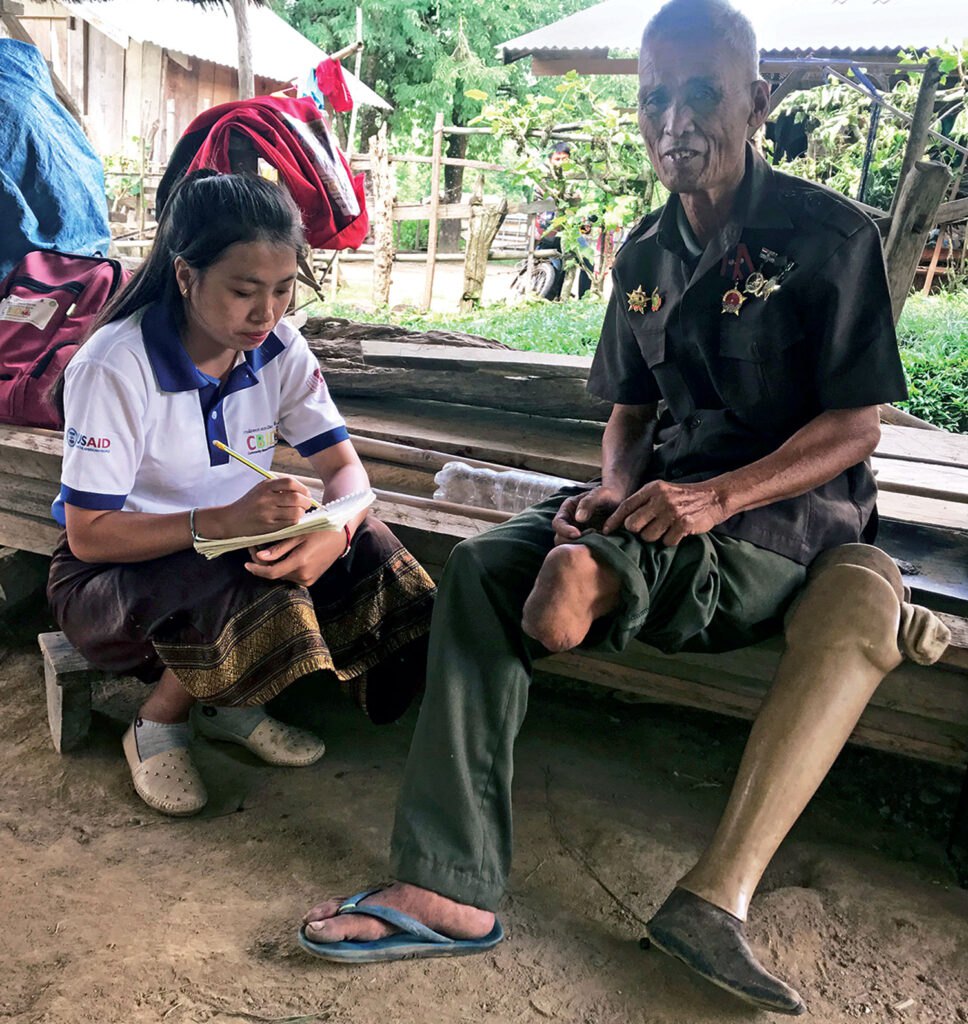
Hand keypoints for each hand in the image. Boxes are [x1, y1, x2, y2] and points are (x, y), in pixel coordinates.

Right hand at [219, 477, 315, 537]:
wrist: (231, 520)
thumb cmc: (249, 504)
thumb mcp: (260, 490)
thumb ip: (278, 487)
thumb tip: (302, 491)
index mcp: (265, 486)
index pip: (290, 483)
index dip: (302, 488)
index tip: (305, 494)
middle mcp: (266, 498)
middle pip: (296, 498)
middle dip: (306, 502)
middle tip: (306, 505)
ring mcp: (267, 513)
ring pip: (295, 512)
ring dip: (302, 513)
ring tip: (299, 513)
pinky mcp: (268, 526)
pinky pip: (289, 523)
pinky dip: (295, 522)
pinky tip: (293, 520)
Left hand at [244, 529, 345, 585]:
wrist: (340, 537)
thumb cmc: (320, 531)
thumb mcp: (298, 535)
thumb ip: (279, 548)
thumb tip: (260, 557)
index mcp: (300, 562)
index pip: (272, 572)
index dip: (257, 570)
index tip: (246, 564)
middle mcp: (304, 575)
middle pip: (276, 574)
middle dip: (263, 564)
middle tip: (255, 550)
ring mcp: (308, 579)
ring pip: (282, 575)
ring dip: (273, 566)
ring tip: (267, 551)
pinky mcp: (310, 580)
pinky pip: (291, 576)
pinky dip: (283, 568)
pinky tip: (281, 556)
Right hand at [552, 486, 623, 544]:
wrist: (621, 502)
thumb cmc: (610, 494)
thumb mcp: (601, 494)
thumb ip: (589, 502)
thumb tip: (578, 518)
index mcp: (568, 509)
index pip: (558, 523)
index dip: (564, 530)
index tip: (578, 534)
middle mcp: (570, 522)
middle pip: (560, 538)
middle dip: (573, 541)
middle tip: (592, 537)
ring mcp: (578, 533)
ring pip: (570, 546)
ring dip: (581, 547)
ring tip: (597, 540)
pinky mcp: (586, 541)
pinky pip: (582, 550)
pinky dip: (588, 551)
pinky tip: (600, 545)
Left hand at [602, 479, 726, 545]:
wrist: (713, 497)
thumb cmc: (682, 497)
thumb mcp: (661, 491)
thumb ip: (643, 503)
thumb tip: (621, 522)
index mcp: (652, 489)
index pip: (626, 506)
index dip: (614, 521)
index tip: (606, 532)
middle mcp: (660, 499)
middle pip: (633, 525)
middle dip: (638, 531)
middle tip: (648, 529)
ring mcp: (672, 511)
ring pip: (648, 536)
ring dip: (655, 537)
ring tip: (666, 529)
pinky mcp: (684, 523)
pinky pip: (667, 542)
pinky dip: (670, 541)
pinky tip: (677, 533)